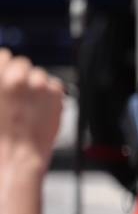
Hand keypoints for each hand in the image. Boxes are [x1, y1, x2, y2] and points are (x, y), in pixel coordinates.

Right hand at [0, 49, 62, 170]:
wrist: (17, 158)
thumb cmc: (0, 137)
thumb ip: (0, 85)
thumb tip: (5, 73)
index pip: (4, 55)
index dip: (4, 66)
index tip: (5, 74)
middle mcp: (18, 77)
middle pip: (22, 63)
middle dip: (20, 76)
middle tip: (17, 95)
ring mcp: (40, 84)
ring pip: (38, 75)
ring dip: (35, 86)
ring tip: (28, 107)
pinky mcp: (56, 93)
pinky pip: (53, 86)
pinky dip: (48, 95)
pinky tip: (39, 110)